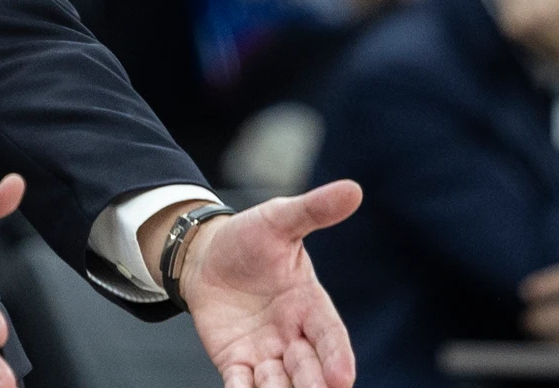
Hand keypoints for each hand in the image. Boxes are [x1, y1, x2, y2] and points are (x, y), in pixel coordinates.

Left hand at [179, 181, 362, 387]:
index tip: (343, 377)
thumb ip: (314, 210)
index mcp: (309, 304)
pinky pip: (241, 384)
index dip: (338, 357)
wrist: (206, 255)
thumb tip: (352, 189)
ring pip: (279, 383)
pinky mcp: (236, 361)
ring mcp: (265, 352)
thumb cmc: (250, 238)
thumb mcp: (280, 220)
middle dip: (313, 384)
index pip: (330, 336)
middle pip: (309, 368)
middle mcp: (292, 335)